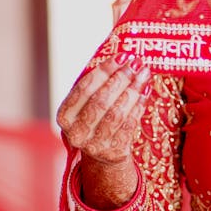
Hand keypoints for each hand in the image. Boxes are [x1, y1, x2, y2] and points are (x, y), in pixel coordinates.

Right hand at [55, 54, 150, 206]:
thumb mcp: (87, 103)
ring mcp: (94, 145)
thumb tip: (123, 58)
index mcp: (65, 116)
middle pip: (101, 100)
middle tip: (136, 64)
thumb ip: (98, 84)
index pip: (84, 88)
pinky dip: (139, 106)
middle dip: (121, 79)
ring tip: (144, 75)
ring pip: (117, 113)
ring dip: (133, 90)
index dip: (104, 71)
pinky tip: (145, 91)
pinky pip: (129, 125)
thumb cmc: (95, 119)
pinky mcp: (113, 153)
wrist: (101, 154)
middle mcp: (76, 133)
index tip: (121, 56)